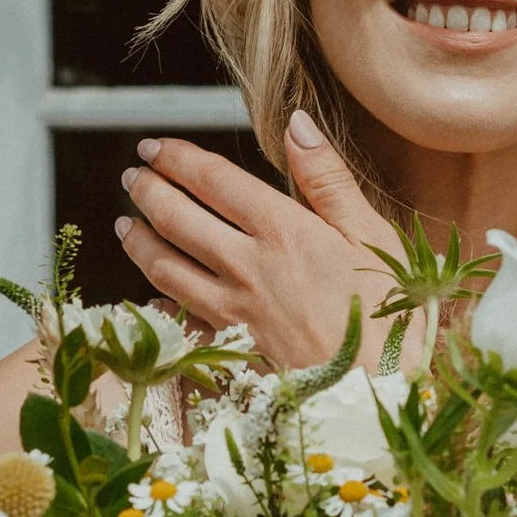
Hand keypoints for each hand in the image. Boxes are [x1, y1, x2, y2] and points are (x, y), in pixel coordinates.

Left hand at [117, 116, 407, 371]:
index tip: (154, 146)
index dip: (177, 158)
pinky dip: (158, 306)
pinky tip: (151, 297)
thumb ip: (328, 178)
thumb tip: (297, 123)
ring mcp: (234, 312)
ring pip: (166, 270)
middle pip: (177, 220)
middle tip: (132, 176)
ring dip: (140, 243)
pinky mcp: (232, 351)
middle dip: (147, 192)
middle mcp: (248, 268)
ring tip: (126, 225)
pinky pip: (179, 323)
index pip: (213, 181)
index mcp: (283, 231)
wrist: (381, 393)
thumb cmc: (389, 314)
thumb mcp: (371, 235)